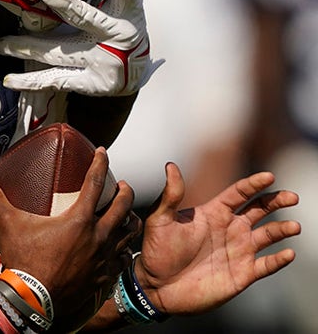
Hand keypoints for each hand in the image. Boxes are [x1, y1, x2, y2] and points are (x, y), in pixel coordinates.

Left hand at [0, 0, 158, 95]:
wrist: (134, 73)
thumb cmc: (123, 28)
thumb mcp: (128, 5)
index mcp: (129, 10)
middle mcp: (118, 35)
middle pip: (87, 17)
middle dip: (64, 3)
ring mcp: (104, 61)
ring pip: (60, 52)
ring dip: (27, 46)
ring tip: (1, 43)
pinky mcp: (92, 82)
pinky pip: (56, 80)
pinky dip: (31, 81)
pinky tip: (9, 79)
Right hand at [0, 147, 138, 331]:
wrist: (34, 299)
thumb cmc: (25, 260)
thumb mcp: (9, 226)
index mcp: (79, 219)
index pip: (94, 183)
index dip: (99, 163)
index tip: (102, 151)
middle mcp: (98, 236)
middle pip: (122, 206)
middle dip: (125, 191)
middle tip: (121, 185)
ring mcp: (103, 258)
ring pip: (129, 234)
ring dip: (130, 220)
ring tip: (128, 215)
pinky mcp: (103, 277)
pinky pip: (122, 260)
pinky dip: (123, 251)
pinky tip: (121, 250)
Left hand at [136, 163, 299, 315]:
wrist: (157, 286)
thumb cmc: (157, 250)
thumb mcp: (160, 220)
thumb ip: (170, 195)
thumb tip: (170, 165)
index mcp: (214, 213)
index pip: (239, 194)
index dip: (254, 184)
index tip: (269, 176)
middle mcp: (230, 229)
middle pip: (260, 210)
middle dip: (277, 201)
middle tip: (292, 196)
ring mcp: (239, 251)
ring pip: (268, 235)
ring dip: (282, 229)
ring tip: (293, 226)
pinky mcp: (243, 273)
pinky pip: (267, 265)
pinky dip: (279, 260)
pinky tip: (288, 253)